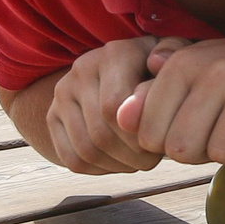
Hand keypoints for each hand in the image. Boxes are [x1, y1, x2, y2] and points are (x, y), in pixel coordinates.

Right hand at [44, 37, 163, 173]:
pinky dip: (97, 170)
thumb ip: (172, 54)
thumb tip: (156, 63)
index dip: (138, 134)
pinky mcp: (52, 116)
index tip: (159, 140)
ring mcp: (63, 93)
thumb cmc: (153, 69)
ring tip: (137, 161)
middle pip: (101, 133)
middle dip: (132, 156)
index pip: (114, 106)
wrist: (115, 71)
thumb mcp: (170, 56)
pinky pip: (71, 158)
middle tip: (151, 159)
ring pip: (86, 149)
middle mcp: (82, 69)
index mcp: (114, 53)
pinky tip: (117, 163)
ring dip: (117, 165)